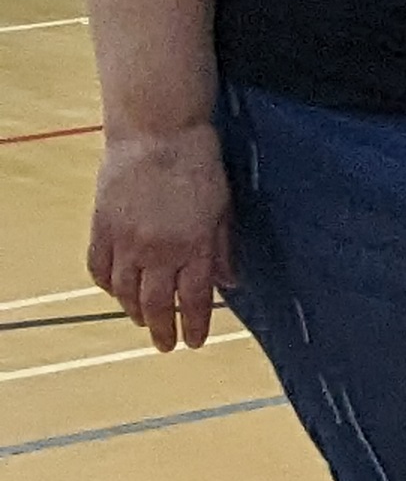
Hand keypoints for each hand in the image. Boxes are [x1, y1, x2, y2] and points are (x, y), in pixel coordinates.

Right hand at [90, 124, 234, 350]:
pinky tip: (116, 292)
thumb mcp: (224, 209)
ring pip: (125, 292)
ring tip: (142, 322)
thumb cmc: (199, 166)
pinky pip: (99, 269)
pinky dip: (107, 285)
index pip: (195, 300)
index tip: (194, 342)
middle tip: (166, 345)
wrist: (158, 134)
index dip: (195, 325)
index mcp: (194, 246)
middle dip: (163, 330)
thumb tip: (231, 283)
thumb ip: (223, 249)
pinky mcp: (101, 228)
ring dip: (134, 312)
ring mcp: (126, 241)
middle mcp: (159, 251)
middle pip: (158, 304)